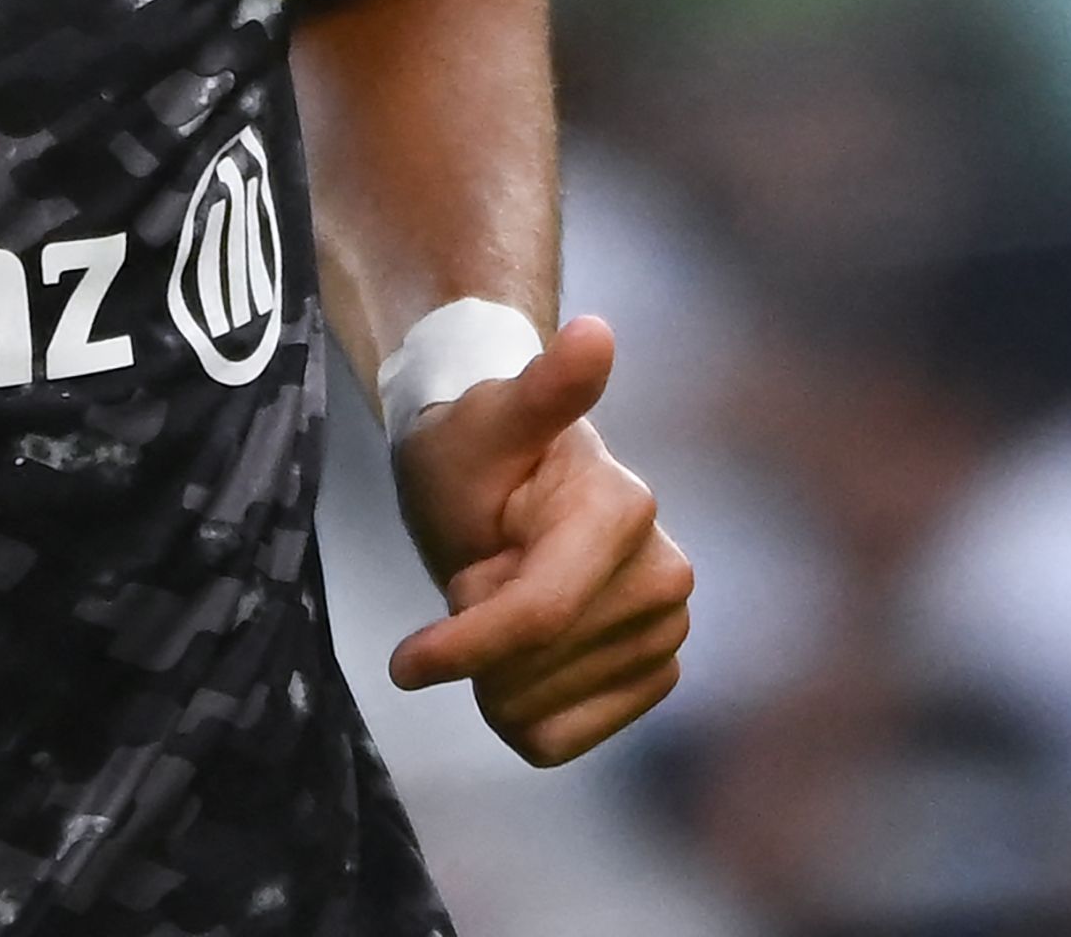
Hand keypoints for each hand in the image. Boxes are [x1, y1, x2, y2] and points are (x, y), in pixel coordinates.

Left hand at [387, 313, 693, 765]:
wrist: (497, 482)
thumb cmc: (474, 447)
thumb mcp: (481, 420)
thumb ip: (540, 392)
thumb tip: (594, 332)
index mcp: (620, 510)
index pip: (537, 615)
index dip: (463, 645)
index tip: (402, 664)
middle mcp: (664, 576)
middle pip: (533, 667)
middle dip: (476, 632)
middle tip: (479, 564)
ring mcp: (667, 629)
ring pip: (542, 709)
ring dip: (494, 668)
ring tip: (500, 592)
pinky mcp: (654, 674)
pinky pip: (562, 738)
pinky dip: (519, 706)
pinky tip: (516, 647)